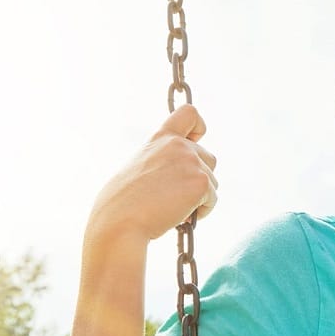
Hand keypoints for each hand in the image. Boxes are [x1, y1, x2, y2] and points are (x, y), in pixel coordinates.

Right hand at [89, 105, 217, 241]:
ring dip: (200, 197)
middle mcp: (179, 145)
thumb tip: (179, 178)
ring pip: (213, 181)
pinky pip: (213, 199)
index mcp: (160, 138)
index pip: (189, 114)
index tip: (196, 140)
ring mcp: (192, 162)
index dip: (199, 127)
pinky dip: (201, 211)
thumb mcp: (140, 168)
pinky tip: (181, 217)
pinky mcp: (201, 182)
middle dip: (200, 178)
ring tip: (174, 208)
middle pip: (209, 158)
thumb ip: (162, 162)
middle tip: (177, 197)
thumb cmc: (123, 202)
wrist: (121, 221)